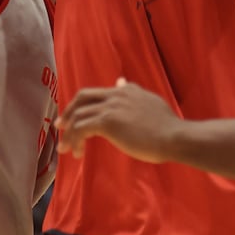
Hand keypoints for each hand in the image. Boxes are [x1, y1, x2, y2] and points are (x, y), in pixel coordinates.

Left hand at [56, 79, 181, 162]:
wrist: (174, 136)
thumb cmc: (167, 126)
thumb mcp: (149, 102)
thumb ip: (134, 92)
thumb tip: (121, 82)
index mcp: (126, 90)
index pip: (96, 93)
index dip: (82, 105)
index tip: (74, 118)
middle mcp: (116, 94)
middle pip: (82, 97)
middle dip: (69, 112)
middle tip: (61, 126)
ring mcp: (111, 107)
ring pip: (79, 115)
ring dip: (70, 132)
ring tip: (66, 148)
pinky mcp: (107, 122)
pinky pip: (81, 128)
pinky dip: (75, 139)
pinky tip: (77, 152)